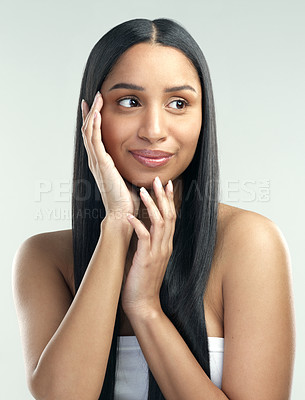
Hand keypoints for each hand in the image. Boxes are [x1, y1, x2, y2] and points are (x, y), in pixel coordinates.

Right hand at [81, 92, 139, 218]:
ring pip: (89, 132)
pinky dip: (95, 126)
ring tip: (96, 98)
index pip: (94, 136)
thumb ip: (130, 165)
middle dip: (91, 112)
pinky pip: (95, 141)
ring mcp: (96, 162)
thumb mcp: (129, 176)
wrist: (122, 212)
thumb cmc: (128, 198)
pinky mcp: (101, 164)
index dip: (94, 120)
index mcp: (102, 162)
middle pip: (89, 130)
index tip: (96, 106)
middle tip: (93, 96)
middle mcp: (96, 160)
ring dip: (93, 114)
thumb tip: (143, 155)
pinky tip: (98, 113)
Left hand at [121, 176, 175, 316]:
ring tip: (143, 191)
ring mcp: (157, 253)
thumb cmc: (142, 280)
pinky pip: (144, 238)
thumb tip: (143, 224)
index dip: (170, 200)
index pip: (171, 217)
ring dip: (151, 206)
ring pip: (158, 223)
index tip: (167, 184)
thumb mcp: (149, 256)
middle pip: (168, 216)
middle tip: (159, 180)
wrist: (143, 303)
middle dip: (164, 196)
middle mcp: (165, 246)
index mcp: (166, 244)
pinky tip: (129, 217)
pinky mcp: (146, 260)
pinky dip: (137, 225)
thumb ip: (150, 241)